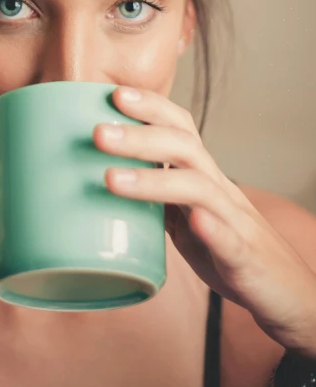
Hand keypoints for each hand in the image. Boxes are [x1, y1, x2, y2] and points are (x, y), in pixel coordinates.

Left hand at [94, 87, 315, 357]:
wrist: (288, 292)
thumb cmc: (229, 249)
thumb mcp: (185, 218)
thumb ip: (156, 197)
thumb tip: (107, 177)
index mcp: (203, 177)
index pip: (181, 129)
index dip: (152, 108)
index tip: (114, 94)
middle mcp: (220, 190)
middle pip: (184, 148)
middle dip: (140, 136)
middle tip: (98, 132)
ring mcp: (234, 222)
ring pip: (199, 188)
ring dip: (154, 179)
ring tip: (112, 178)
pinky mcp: (244, 258)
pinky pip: (230, 240)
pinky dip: (212, 229)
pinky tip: (194, 222)